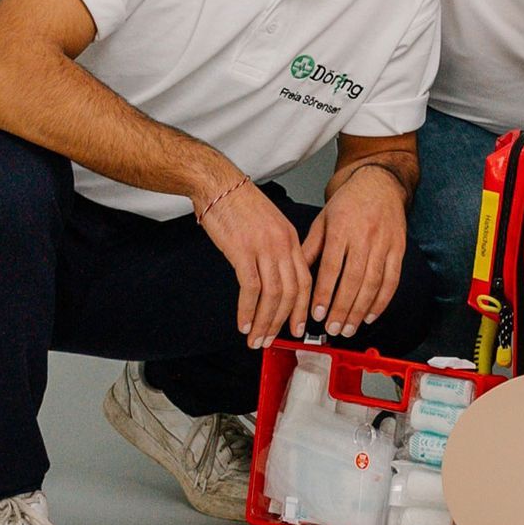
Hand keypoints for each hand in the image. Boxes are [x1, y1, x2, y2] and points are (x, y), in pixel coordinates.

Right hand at [198, 180, 311, 347]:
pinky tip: (243, 323)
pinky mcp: (242, 251)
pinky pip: (250, 289)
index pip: (305, 280)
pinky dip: (247, 310)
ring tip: (256, 338)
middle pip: (292, 292)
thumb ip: (276, 250)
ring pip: (273, 295)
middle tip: (273, 340)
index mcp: (291, 239)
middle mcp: (283, 245)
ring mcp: (264, 248)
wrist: (218, 184)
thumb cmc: (238, 204)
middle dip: (283, 322)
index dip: (303, 308)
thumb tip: (276, 278)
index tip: (298, 327)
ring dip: (264, 322)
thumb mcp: (269, 225)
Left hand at [302, 163, 406, 336]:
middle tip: (333, 329)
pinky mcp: (399, 249)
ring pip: (373, 283)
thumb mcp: (323, 220)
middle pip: (354, 280)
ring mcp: (384, 243)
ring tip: (349, 328)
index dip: (325, 294)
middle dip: (342, 309)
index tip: (317, 315)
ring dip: (361, 310)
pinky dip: (382, 301)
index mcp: (341, 229)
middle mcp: (364, 237)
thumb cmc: (348, 202)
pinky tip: (370, 315)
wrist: (379, 182)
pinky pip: (392, 280)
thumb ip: (311, 248)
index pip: (332, 268)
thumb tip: (297, 275)